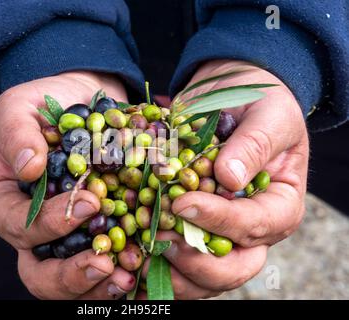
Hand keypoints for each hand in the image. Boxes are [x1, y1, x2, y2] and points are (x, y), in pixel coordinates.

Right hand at [0, 71, 135, 298]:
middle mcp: (35, 230)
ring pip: (73, 280)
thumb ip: (16, 134)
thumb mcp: (17, 108)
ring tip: (127, 277)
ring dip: (100, 285)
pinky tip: (143, 265)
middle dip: (71, 275)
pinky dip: (123, 270)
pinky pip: (107, 264)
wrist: (80, 102)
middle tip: (103, 263)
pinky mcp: (98, 233)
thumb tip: (28, 167)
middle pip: (40, 273)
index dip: (50, 223)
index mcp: (8, 204)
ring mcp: (67, 238)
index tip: (88, 202)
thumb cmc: (42, 106)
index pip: (19, 227)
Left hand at [142, 60, 308, 298]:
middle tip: (162, 242)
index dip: (219, 221)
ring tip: (140, 256)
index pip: (254, 226)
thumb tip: (229, 179)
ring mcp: (219, 235)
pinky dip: (153, 265)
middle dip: (196, 263)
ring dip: (170, 272)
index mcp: (279, 206)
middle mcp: (251, 230)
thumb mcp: (267, 115)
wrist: (231, 97)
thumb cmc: (258, 106)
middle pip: (232, 269)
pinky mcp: (191, 230)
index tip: (183, 203)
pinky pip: (176, 261)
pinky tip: (130, 258)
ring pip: (202, 276)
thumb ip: (254, 145)